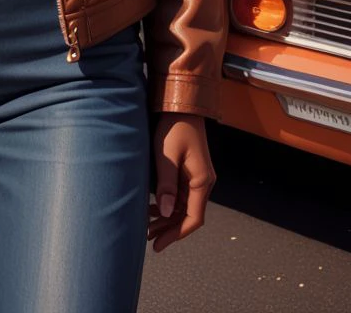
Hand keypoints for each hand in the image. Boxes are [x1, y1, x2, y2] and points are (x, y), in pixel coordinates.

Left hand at [147, 112, 215, 251]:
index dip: (176, 234)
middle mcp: (203, 182)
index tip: (158, 244)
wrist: (182, 106)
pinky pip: (180, 195)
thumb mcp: (167, 155)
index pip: (193, 218)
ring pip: (183, 207)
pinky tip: (153, 207)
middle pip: (188, 215)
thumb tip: (166, 212)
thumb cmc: (174, 127)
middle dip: (169, 229)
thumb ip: (166, 184)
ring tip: (147, 227)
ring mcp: (196, 177)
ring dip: (167, 218)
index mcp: (202, 181)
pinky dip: (168, 205)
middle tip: (148, 238)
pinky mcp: (189, 171)